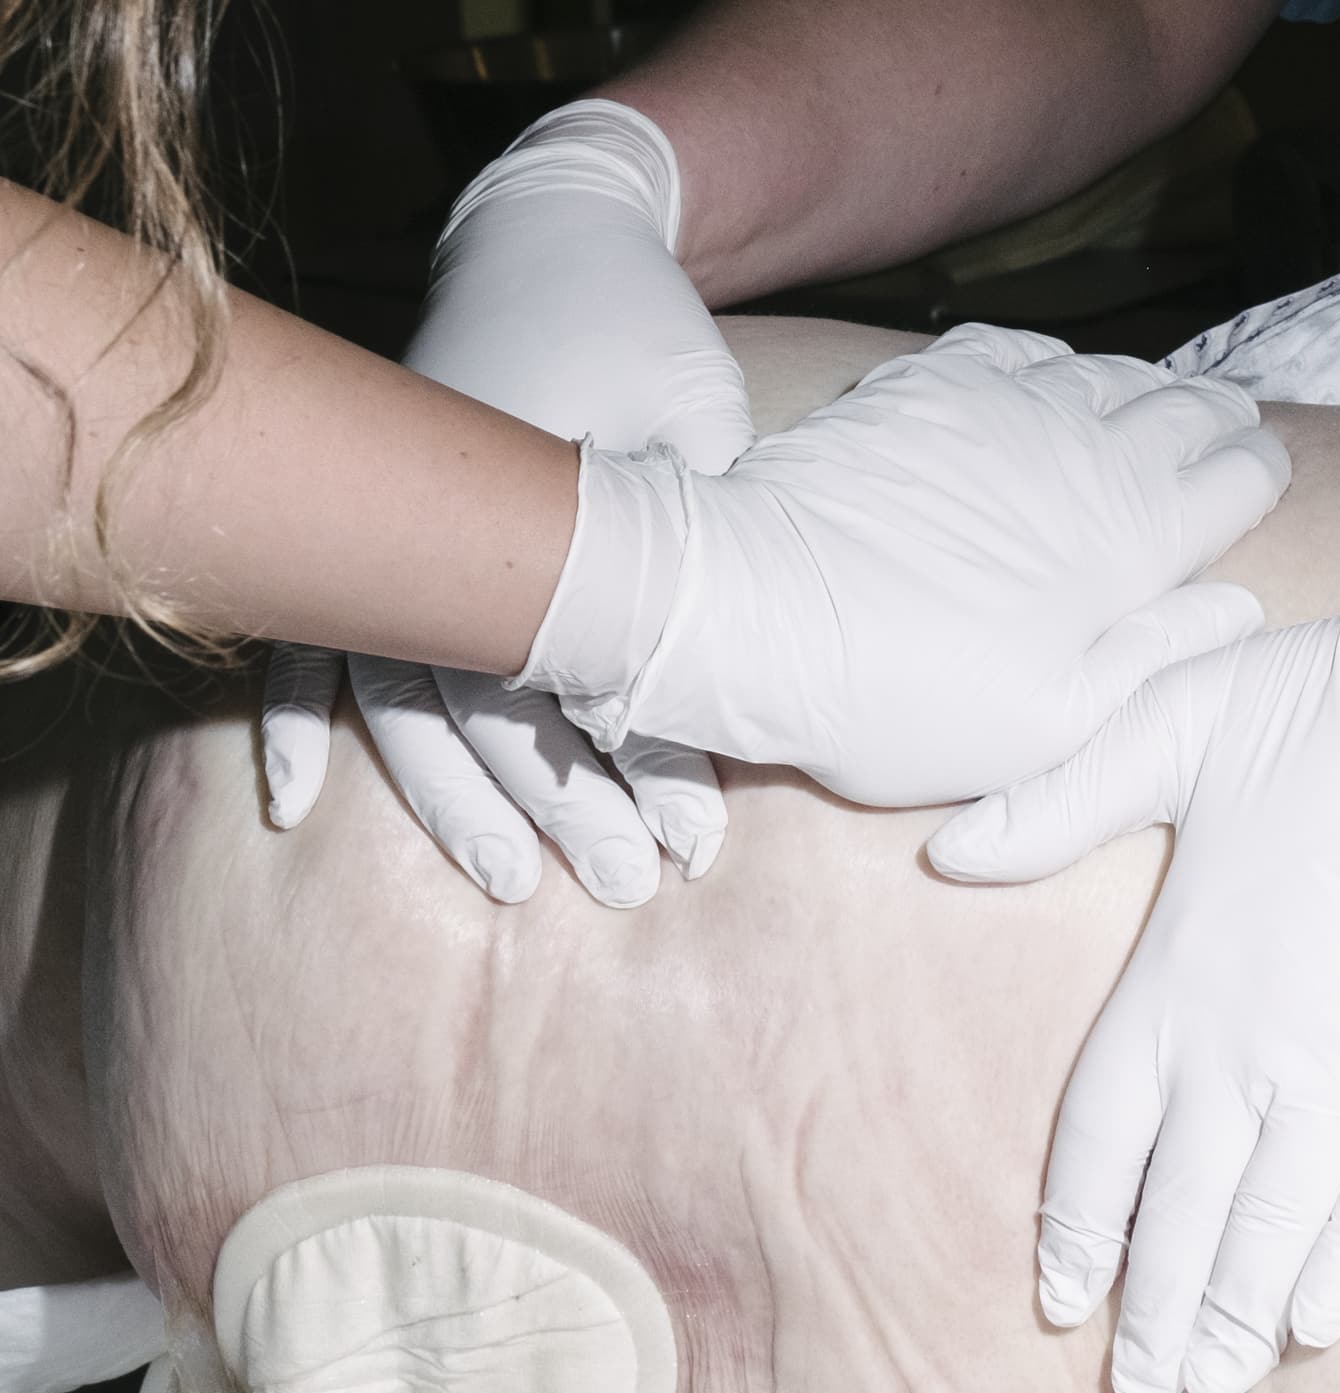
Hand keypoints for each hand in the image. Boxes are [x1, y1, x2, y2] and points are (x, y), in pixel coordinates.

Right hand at [262, 99, 749, 903]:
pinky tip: (290, 806)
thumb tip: (715, 685)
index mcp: (519, 490)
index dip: (633, 757)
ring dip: (451, 798)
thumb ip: (700, 539)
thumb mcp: (698, 416)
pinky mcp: (361, 530)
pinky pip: (309, 638)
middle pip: (478, 696)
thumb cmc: (639, 328)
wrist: (547, 228)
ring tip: (512, 882)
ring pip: (399, 693)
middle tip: (626, 884)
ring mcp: (381, 528)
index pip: (569, 660)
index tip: (691, 833)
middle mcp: (432, 522)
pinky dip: (294, 720)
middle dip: (556, 804)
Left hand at [521, 325, 1289, 805]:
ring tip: (1145, 414)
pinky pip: (1018, 346)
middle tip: (1215, 440)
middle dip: (1212, 425)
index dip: (1253, 480)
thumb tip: (1236, 606)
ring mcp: (1005, 404)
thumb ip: (1155, 660)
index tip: (1246, 491)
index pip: (1242, 476)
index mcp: (1134, 538)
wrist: (756, 613)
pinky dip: (1050, 364)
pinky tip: (1044, 384)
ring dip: (1140, 392)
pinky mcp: (928, 384)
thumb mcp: (1048, 727)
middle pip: (1187, 411)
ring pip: (1110, 372)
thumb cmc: (900, 696)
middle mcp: (1088, 449)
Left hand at [928, 555, 1339, 1392]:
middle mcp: (1247, 1055)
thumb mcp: (1160, 735)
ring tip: (1207, 1383)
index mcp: (1169, 990)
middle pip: (1185, 1215)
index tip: (1061, 1302)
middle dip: (1156, 1311)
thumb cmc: (1308, 716)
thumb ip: (1052, 807)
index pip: (1102, 1145)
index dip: (1078, 1231)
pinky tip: (1313, 1323)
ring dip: (1236, 1313)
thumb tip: (943, 851)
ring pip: (1276, 1229)